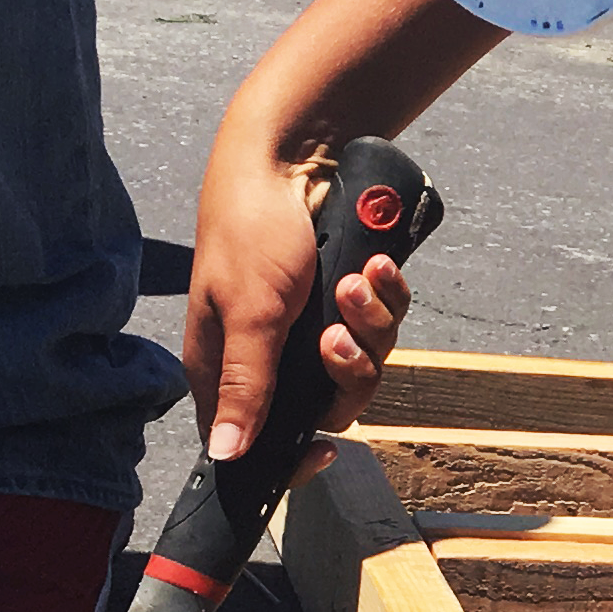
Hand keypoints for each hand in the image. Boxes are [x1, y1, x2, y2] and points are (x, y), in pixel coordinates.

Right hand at [184, 145, 409, 478]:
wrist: (294, 157)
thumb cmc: (252, 228)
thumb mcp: (250, 311)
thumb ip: (244, 383)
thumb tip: (225, 454)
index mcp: (230, 365)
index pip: (260, 438)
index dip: (293, 452)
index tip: (324, 452)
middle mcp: (275, 352)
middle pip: (331, 403)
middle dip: (348, 369)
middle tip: (335, 332)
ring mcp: (316, 324)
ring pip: (366, 359)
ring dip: (370, 322)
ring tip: (356, 280)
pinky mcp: (350, 297)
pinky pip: (386, 319)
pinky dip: (387, 295)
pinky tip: (376, 265)